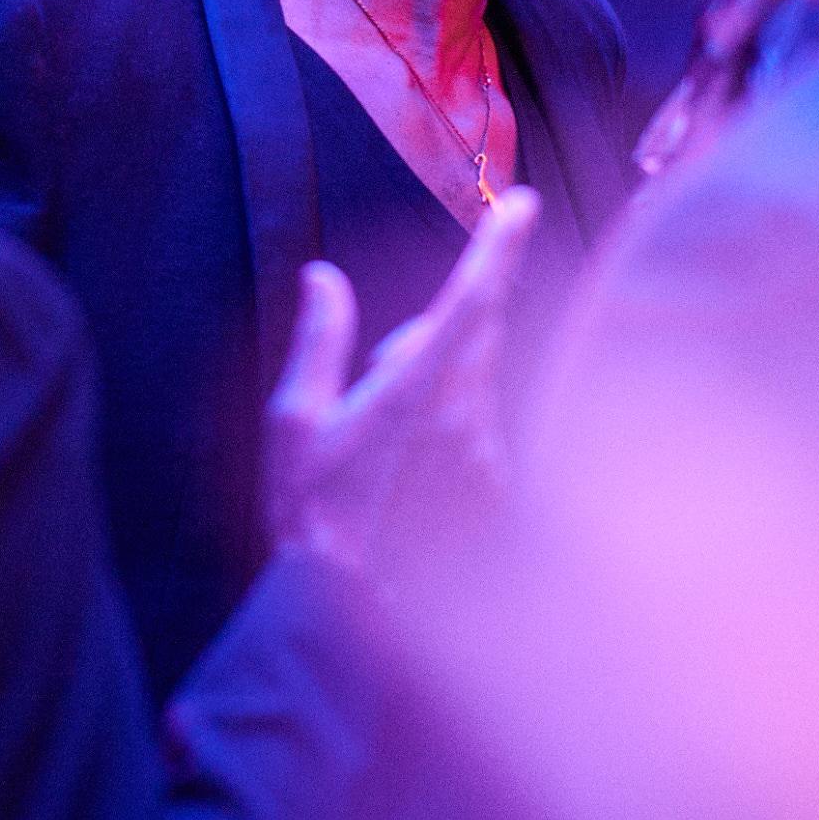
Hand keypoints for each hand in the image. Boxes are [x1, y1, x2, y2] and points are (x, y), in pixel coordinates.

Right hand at [264, 188, 538, 576]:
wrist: (349, 614)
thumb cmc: (311, 515)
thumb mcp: (295, 422)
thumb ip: (319, 341)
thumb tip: (324, 278)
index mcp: (413, 389)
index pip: (470, 300)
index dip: (500, 247)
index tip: (524, 205)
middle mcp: (463, 417)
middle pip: (472, 336)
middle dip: (434, 336)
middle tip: (376, 397)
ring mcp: (487, 455)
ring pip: (473, 386)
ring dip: (437, 392)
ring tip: (383, 460)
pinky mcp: (497, 488)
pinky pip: (478, 432)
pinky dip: (448, 436)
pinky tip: (406, 487)